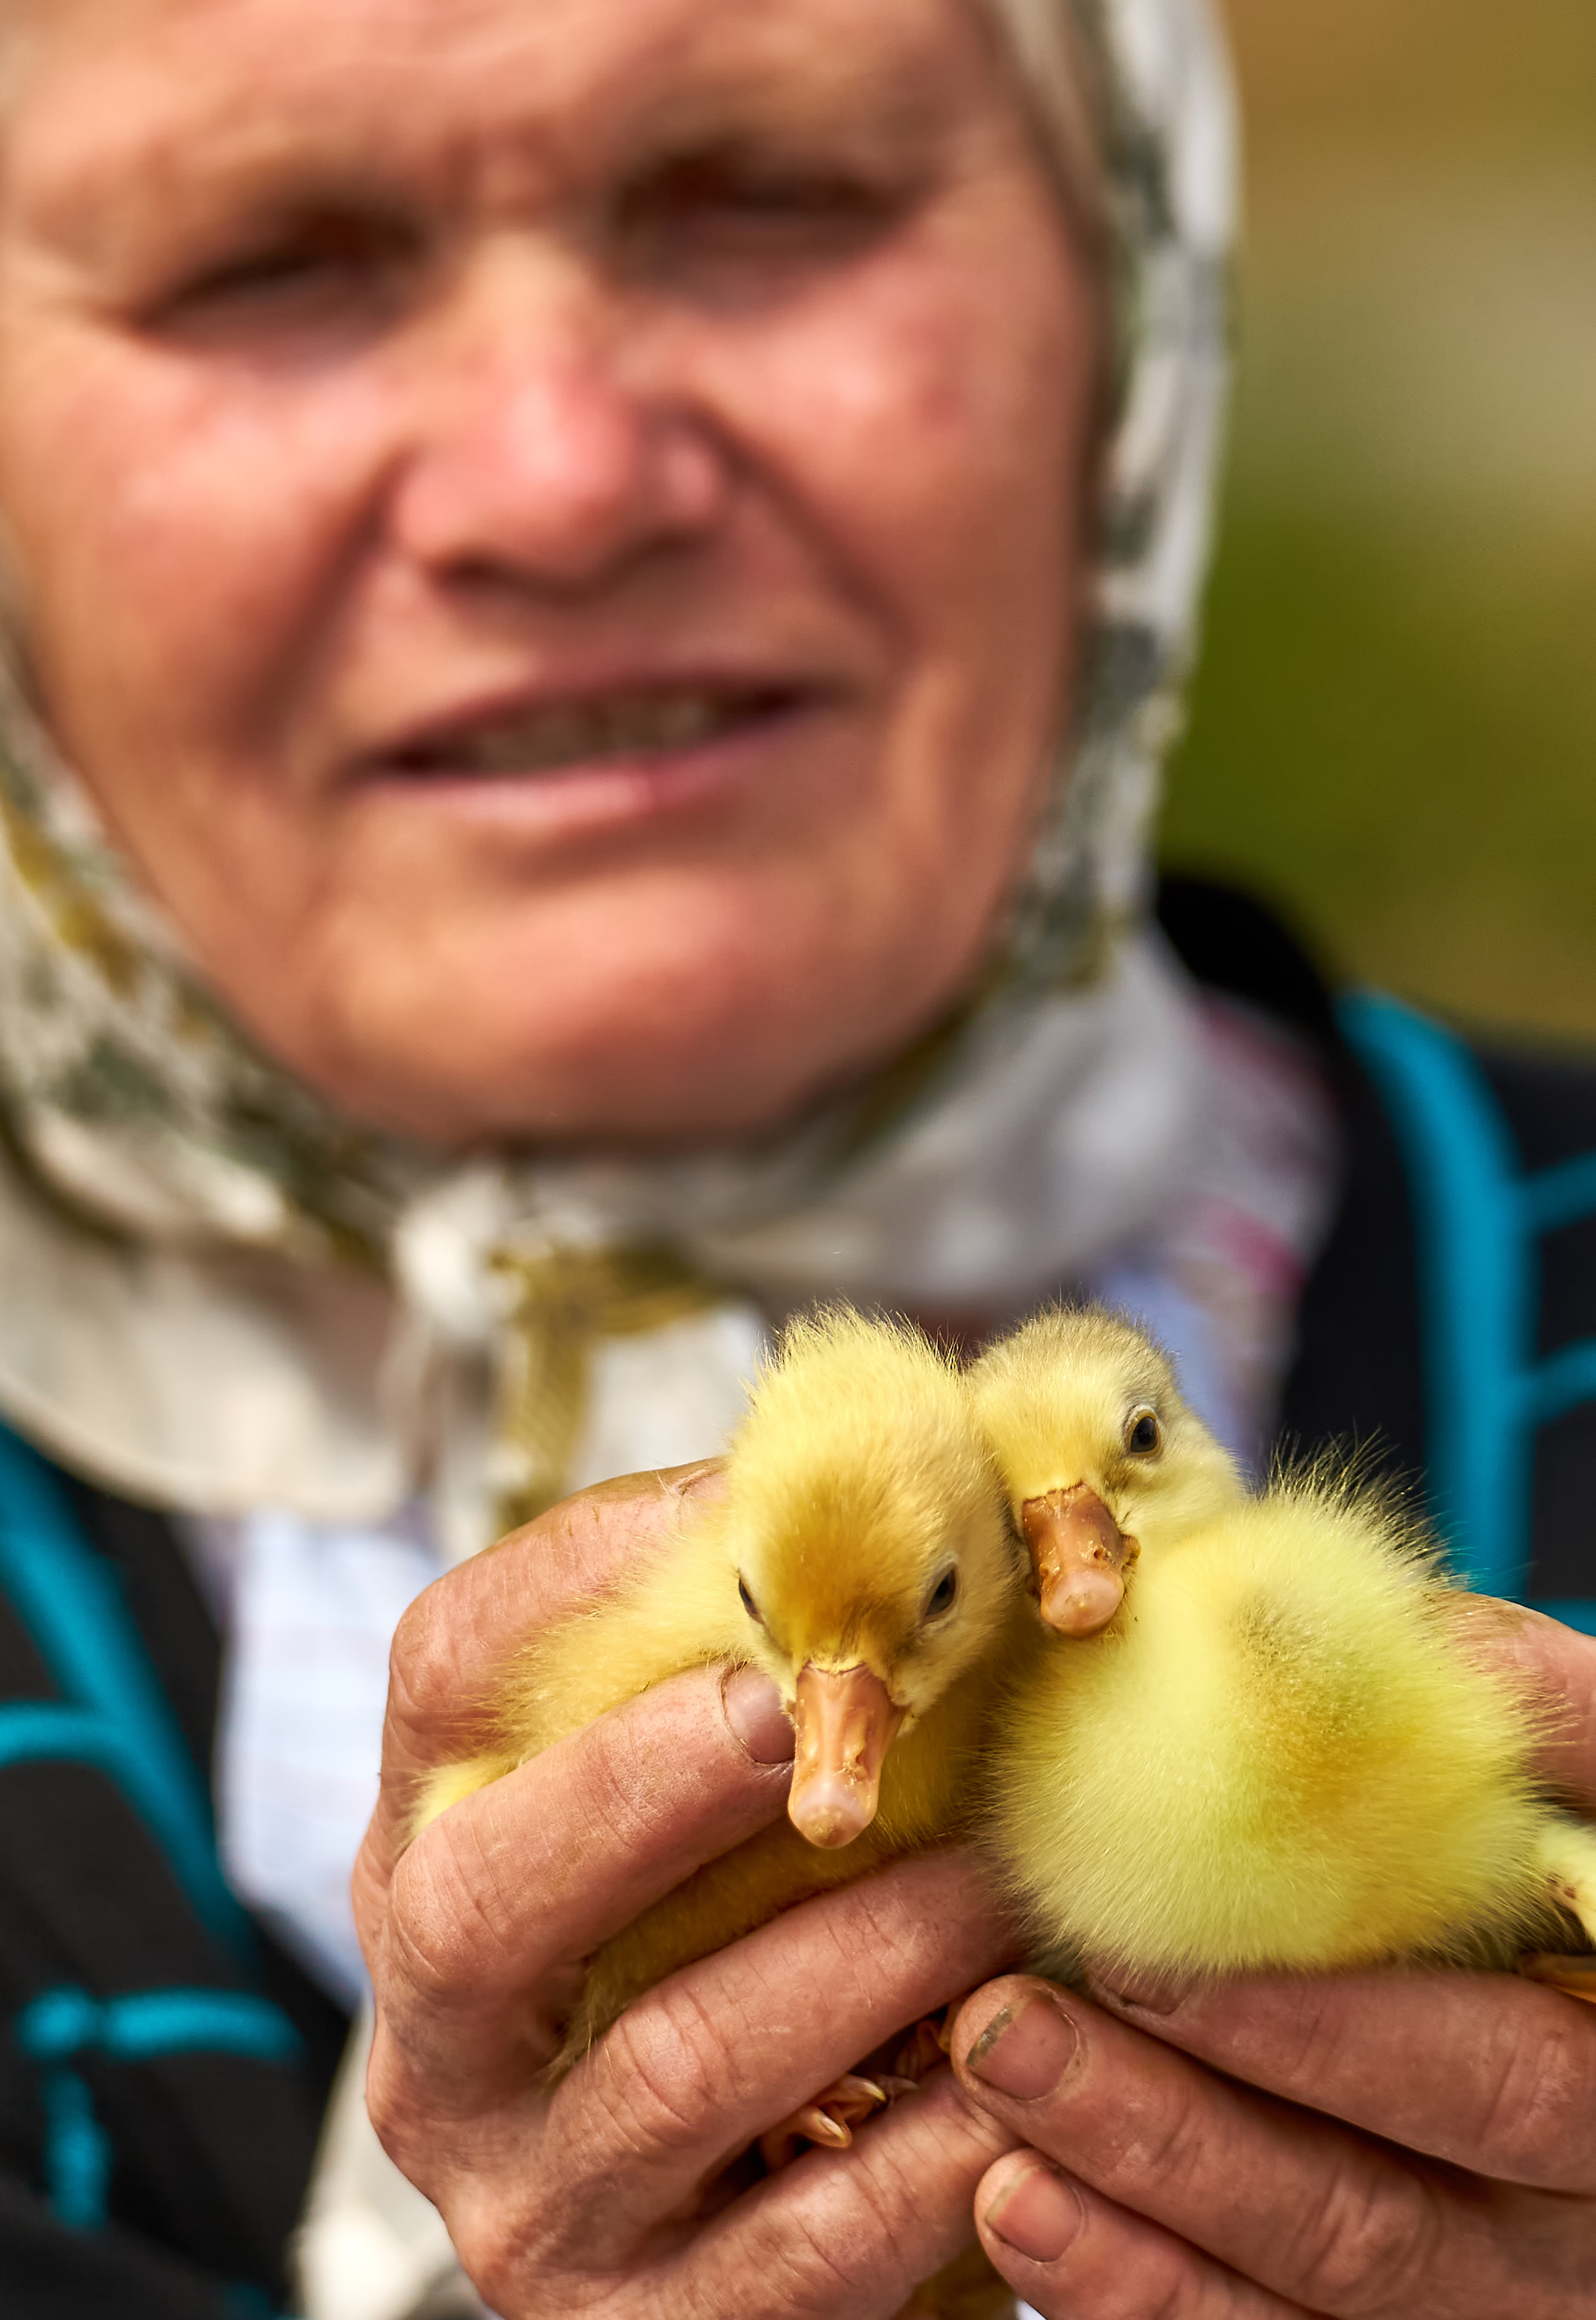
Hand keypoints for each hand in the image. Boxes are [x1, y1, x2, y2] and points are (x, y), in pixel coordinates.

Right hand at [352, 1466, 1020, 2318]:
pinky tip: (1032, 2070)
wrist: (732, 2263)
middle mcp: (444, 2038)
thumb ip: (746, 1673)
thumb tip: (863, 1471)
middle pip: (489, 1897)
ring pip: (688, 2058)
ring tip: (1012, 1881)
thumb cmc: (736, 1966)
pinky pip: (812, 2237)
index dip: (572, 1579)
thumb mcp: (697, 1835)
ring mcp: (534, 2201)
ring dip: (873, 1951)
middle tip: (804, 1712)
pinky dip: (942, 2142)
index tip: (734, 1517)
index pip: (441, 1678)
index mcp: (436, 1864)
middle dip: (649, 1788)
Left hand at [951, 1608, 1595, 2317]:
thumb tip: (1428, 1629)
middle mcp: (1577, 2213)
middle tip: (1024, 2017)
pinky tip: (1020, 2206)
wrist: (1580, 1994)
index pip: (1509, 2070)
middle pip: (1390, 2203)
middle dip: (1191, 2116)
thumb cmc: (1589, 1865)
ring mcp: (1496, 2289)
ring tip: (997, 2077)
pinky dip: (1137, 2291)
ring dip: (1141, 2186)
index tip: (1154, 1954)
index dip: (1338, 2032)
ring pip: (1318, 2273)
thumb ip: (1549, 1722)